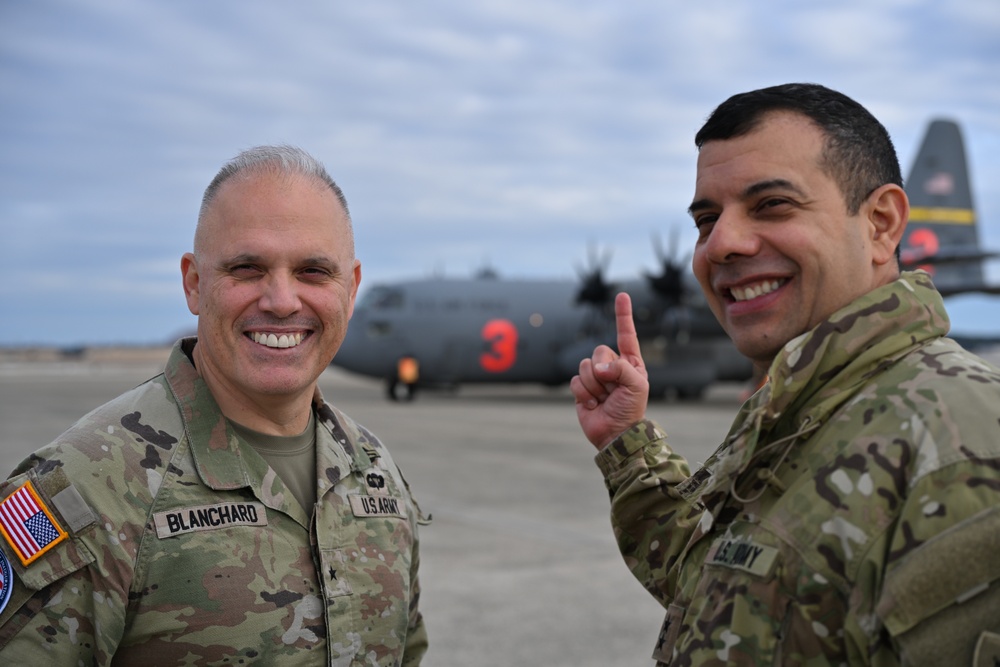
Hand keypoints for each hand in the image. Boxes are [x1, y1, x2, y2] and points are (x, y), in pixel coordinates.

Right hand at [570, 292, 648, 448]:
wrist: (615, 434)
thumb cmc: (631, 409)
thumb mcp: (637, 385)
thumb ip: (621, 368)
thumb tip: (597, 367)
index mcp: (630, 362)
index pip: (626, 334)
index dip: (623, 315)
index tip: (622, 295)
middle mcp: (612, 366)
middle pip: (599, 351)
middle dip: (604, 371)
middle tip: (612, 389)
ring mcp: (596, 377)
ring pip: (585, 365)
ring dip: (594, 385)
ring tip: (603, 399)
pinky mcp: (581, 387)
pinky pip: (575, 380)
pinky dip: (583, 393)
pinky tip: (593, 404)